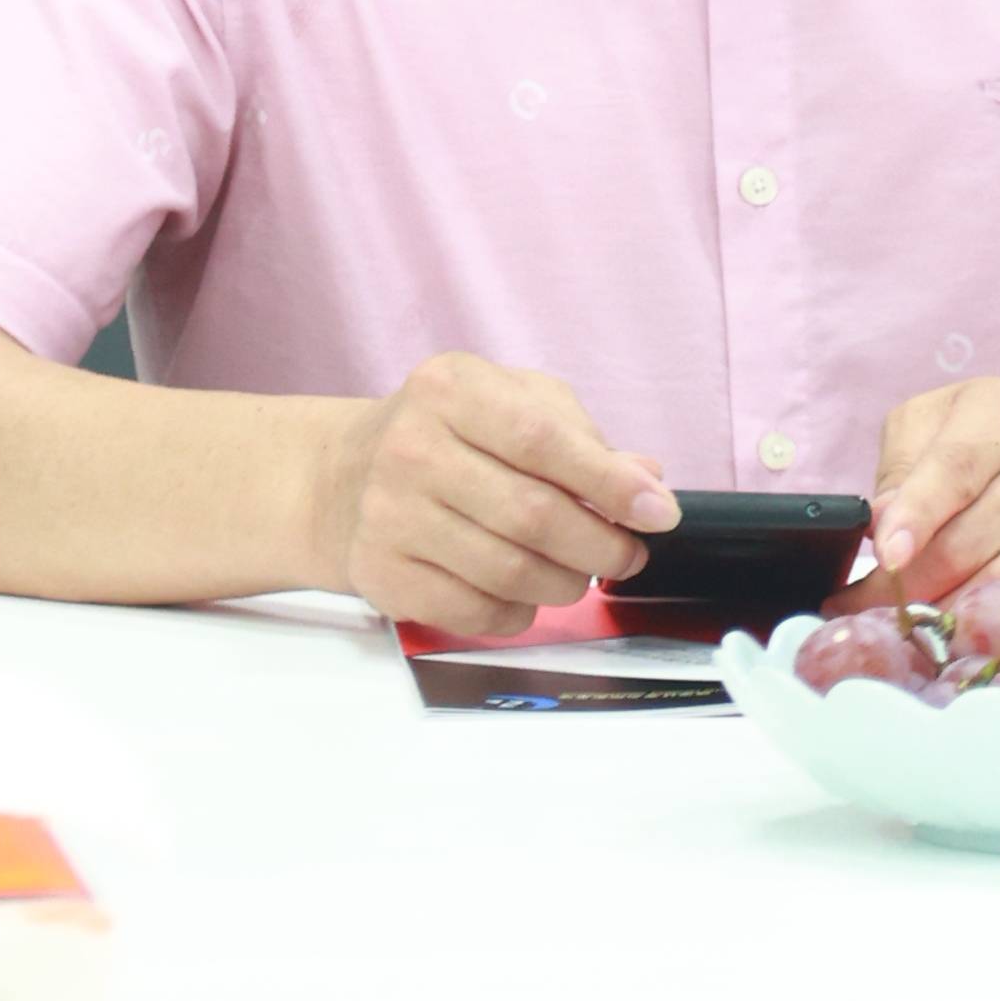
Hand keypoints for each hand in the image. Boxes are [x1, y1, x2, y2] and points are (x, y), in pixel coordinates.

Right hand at [323, 352, 679, 637]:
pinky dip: (520, 611)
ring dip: (566, 582)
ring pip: (508, 571)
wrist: (341, 479)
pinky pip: (475, 611)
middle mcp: (412, 447)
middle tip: (628, 554)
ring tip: (580, 572)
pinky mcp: (382, 574)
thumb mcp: (507, 401)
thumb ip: (578, 434)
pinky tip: (527, 592)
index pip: (542, 439)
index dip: (608, 481)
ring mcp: (390, 515)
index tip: (658, 511)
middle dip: (600, 543)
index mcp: (451, 389)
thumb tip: (646, 478)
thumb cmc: (445, 433)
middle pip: (531, 513)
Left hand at [827, 375, 999, 612]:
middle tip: (862, 610)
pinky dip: (999, 633)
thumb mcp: (950, 417)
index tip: (886, 554)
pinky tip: (965, 642)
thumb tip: (880, 526)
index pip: (955, 468)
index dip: (917, 514)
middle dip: (908, 586)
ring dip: (946, 619)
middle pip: (968, 542)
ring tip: (906, 632)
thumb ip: (905, 462)